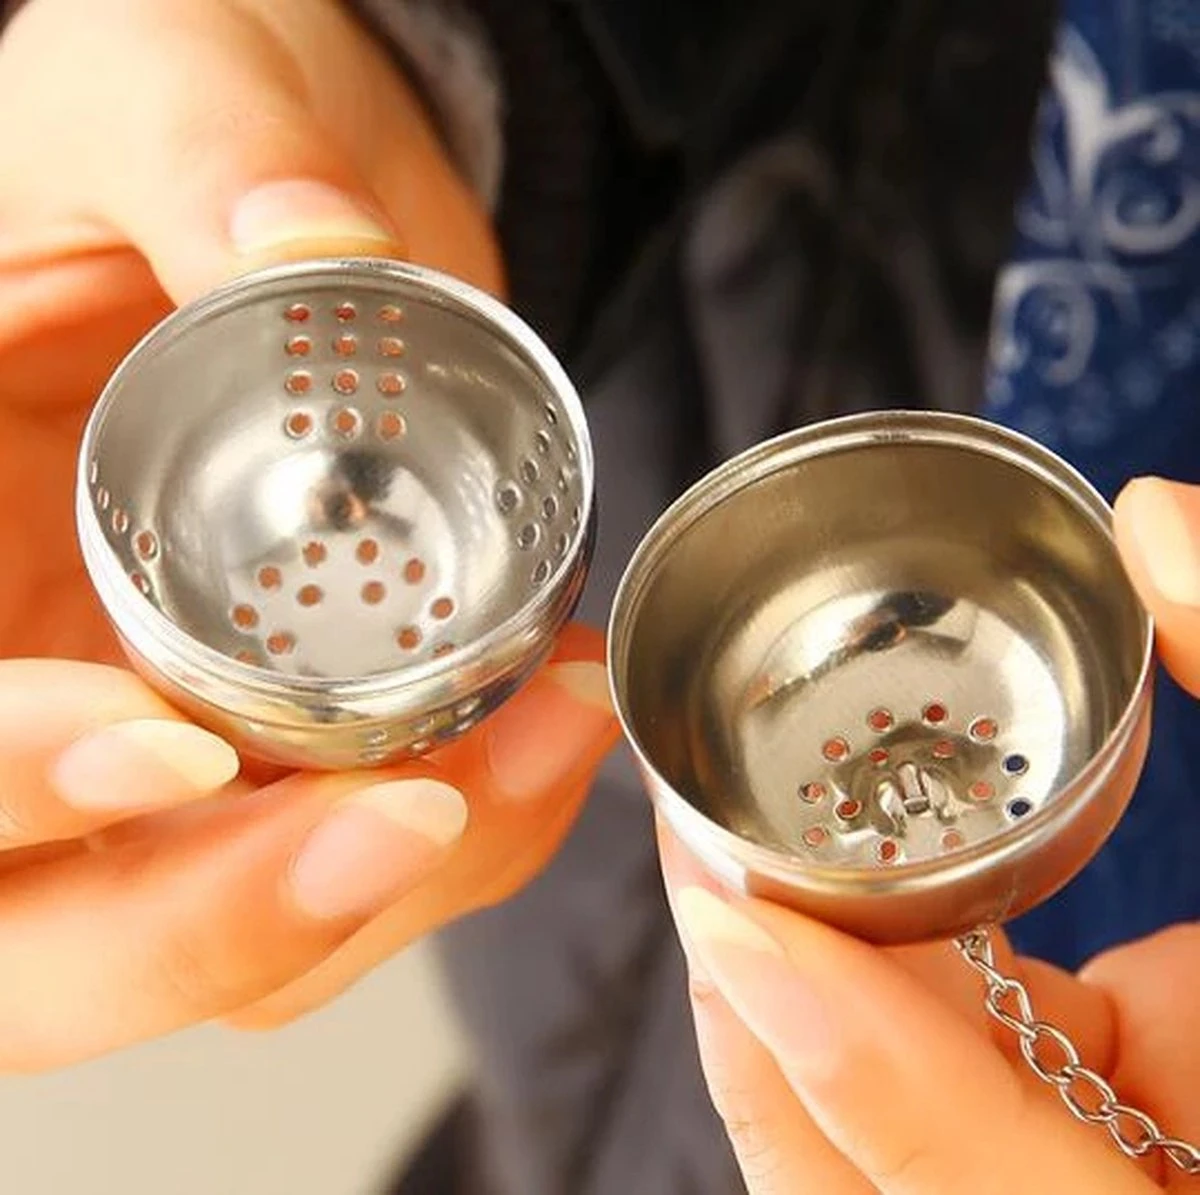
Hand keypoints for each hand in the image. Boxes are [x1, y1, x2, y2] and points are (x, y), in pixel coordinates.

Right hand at [0, 0, 614, 1071]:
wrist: (310, 172)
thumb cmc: (192, 116)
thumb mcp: (164, 87)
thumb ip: (205, 154)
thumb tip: (305, 246)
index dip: (5, 781)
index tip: (173, 745)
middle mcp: (34, 672)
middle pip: (51, 930)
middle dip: (224, 916)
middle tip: (417, 819)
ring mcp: (165, 734)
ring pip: (231, 936)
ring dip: (394, 887)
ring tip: (543, 743)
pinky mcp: (297, 742)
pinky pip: (358, 864)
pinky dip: (469, 837)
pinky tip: (550, 733)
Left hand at [659, 474, 1199, 1193]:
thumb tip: (1165, 524)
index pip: (978, 1192)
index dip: (842, 1055)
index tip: (725, 911)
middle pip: (866, 1186)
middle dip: (771, 1040)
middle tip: (706, 878)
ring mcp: (1099, 1190)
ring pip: (867, 1169)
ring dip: (793, 1036)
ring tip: (741, 883)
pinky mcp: (1099, 1156)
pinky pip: (938, 1118)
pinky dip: (871, 1028)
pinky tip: (845, 922)